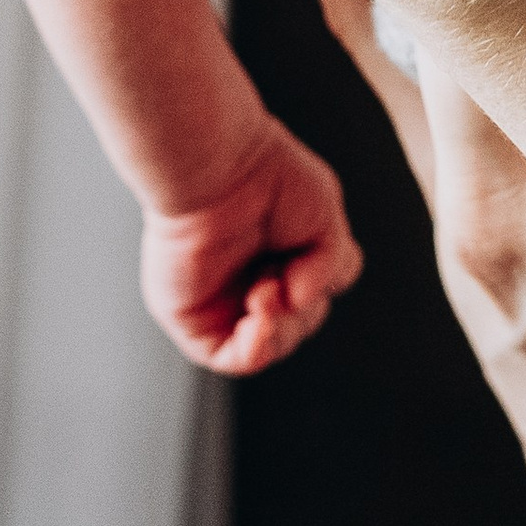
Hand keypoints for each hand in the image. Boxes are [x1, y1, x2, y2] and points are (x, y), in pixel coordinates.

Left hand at [136, 114, 362, 374]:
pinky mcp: (193, 315)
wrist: (220, 166)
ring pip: (270, 344)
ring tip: (265, 288)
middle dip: (302, 311)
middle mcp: (248, 276)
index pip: (311, 297)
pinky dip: (254, 350)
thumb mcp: (326, 221)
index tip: (313, 266)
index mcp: (277, 252)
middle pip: (296, 325)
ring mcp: (221, 298)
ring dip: (281, 326)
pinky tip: (259, 322)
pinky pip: (229, 358)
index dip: (318, 294)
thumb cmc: (267, 176)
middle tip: (289, 278)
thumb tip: (302, 301)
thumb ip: (333, 267)